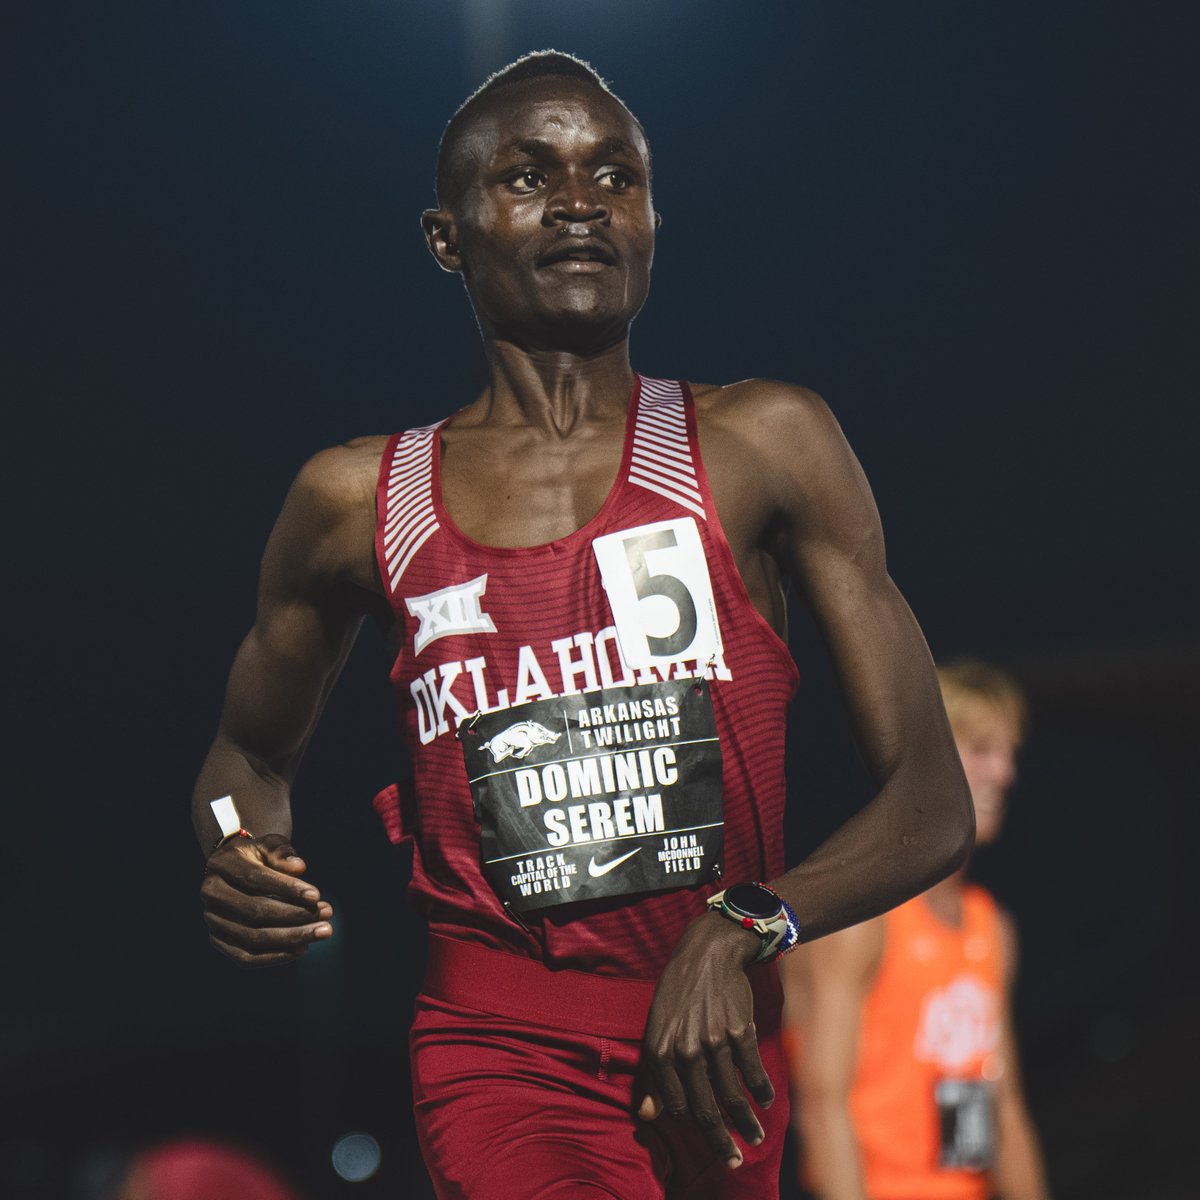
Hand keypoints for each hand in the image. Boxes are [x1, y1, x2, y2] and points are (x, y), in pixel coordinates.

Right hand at [200, 833, 332, 965]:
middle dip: (295, 915)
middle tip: (328, 914)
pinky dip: (275, 956)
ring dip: (291, 937)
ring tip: (322, 931)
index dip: (287, 889)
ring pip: (252, 937)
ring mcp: (212, 920)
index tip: (316, 896)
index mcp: (222, 865)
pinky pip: (246, 957)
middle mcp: (212, 894)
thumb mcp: (270, 845)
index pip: (256, 879)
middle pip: (255, 911)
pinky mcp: (218, 940)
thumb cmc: (260, 855)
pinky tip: (302, 948)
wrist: (237, 870)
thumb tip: (299, 867)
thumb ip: (283, 853)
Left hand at [638, 913, 774, 1167]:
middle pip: (705, 1108)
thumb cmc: (678, 992)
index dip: (692, 1123)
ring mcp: (714, 1041)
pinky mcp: (740, 1031)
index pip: (676, 1105)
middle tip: (733, 1160)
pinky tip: (766, 1101)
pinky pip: (752, 1071)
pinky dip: (762, 1090)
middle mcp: (685, 1049)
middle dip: (720, 1140)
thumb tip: (647, 1115)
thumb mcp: (655, 1028)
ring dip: (746, 1123)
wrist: (708, 953)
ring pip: (732, 1095)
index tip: (707, 1135)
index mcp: (660, 1050)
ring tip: (755, 1138)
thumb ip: (652, 1073)